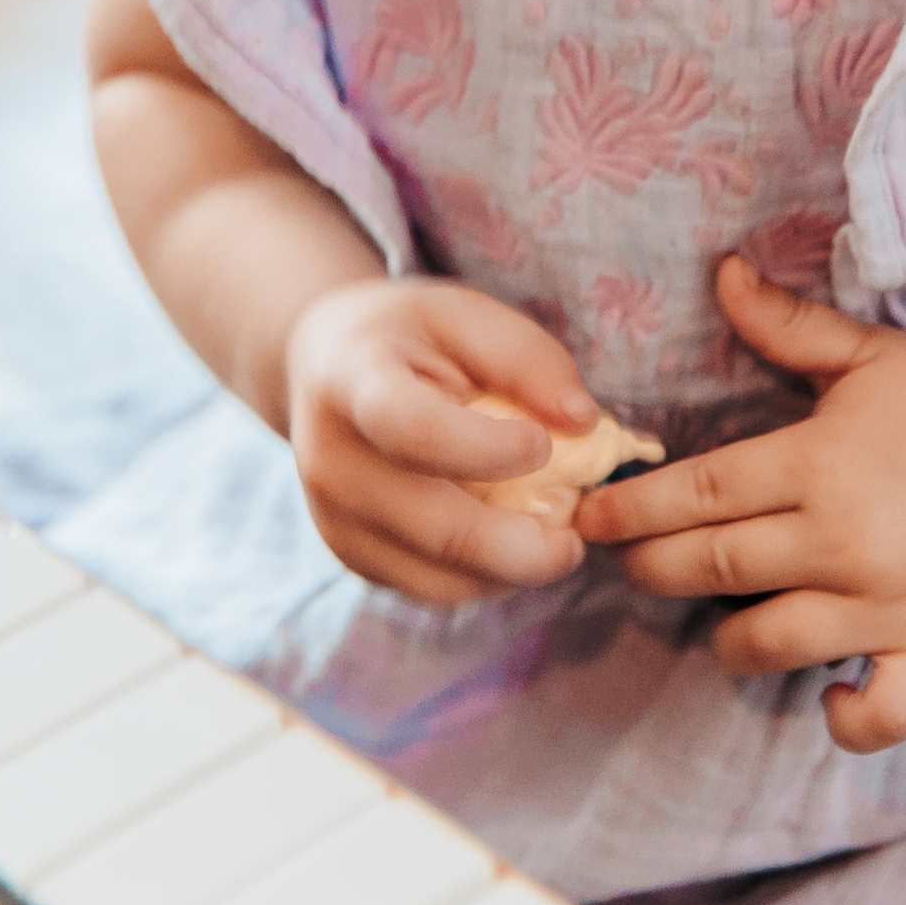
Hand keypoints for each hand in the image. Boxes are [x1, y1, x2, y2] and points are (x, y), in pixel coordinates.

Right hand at [288, 279, 598, 605]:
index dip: (486, 450)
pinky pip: (430, 589)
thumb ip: (527, 358)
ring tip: (552, 534)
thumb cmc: (410, 335)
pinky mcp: (351, 557)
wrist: (322, 367)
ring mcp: (333, 519)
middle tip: (577, 536)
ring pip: (438, 578)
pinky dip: (484, 579)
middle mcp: (330, 460)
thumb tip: (583, 422)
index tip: (543, 444)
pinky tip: (510, 542)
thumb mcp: (464, 315)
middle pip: (435, 528)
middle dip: (523, 547)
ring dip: (511, 571)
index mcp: (352, 381)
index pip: (412, 431)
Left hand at [577, 257, 905, 752]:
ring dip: (725, 641)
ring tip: (714, 619)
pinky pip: (876, 714)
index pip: (701, 493)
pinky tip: (825, 693)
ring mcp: (889, 607)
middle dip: (653, 569)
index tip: (592, 518)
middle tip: (628, 563)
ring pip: (770, 645)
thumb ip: (787, 324)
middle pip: (713, 571)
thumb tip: (721, 272)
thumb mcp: (869, 353)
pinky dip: (843, 716)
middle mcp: (846, 541)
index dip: (635, 509)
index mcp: (823, 463)